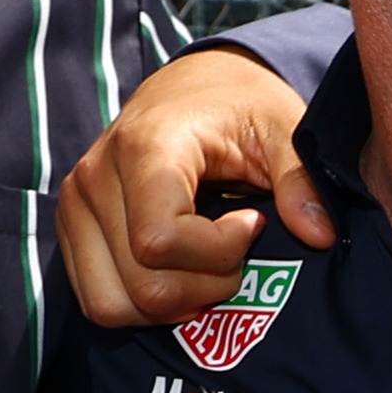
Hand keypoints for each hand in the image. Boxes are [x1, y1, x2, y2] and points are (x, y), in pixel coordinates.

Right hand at [57, 48, 327, 329]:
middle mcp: (95, 178)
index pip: (160, 241)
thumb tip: (319, 234)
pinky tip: (180, 272)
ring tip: (206, 265)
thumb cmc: (239, 105)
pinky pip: (99, 301)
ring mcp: (74, 208)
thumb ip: (301, 178)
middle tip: (235, 253)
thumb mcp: (283, 126)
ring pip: (112, 304)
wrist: (189, 87)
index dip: (217, 252)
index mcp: (143, 147)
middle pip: (143, 285)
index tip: (251, 221)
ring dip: (173, 304)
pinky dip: (144, 305)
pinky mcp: (71, 231)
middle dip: (205, 286)